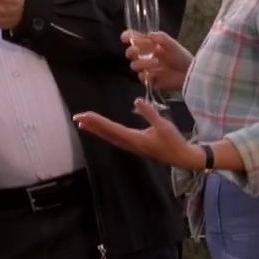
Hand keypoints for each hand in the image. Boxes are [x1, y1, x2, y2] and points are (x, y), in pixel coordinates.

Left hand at [73, 98, 199, 168]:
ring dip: (96, 130)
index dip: (97, 121)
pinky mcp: (135, 146)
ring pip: (109, 137)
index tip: (84, 115)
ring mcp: (131, 146)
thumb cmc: (174, 141)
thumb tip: (137, 101)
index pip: (111, 128)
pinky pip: (115, 138)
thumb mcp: (164, 125)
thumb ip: (150, 113)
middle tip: (77, 117)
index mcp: (135, 139)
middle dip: (91, 125)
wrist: (181, 157)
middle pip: (106, 134)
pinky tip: (102, 129)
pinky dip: (105, 132)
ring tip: (83, 123)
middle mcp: (129, 144)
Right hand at [120, 29, 191, 94]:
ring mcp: (147, 69)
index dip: (128, 37)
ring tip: (156, 63)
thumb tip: (146, 35)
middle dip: (132, 52)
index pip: (135, 39)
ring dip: (143, 63)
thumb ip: (158, 37)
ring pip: (134, 65)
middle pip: (130, 53)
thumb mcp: (171, 43)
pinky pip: (142, 77)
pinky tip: (158, 72)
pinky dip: (149, 74)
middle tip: (137, 51)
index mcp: (151, 45)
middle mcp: (146, 56)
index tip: (125, 38)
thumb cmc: (181, 57)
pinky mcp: (150, 80)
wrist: (189, 73)